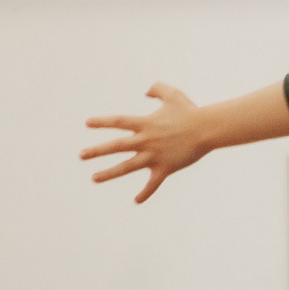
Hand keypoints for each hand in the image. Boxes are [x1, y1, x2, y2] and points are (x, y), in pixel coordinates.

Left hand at [82, 83, 210, 203]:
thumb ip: (157, 89)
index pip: (119, 122)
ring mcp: (155, 156)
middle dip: (97, 151)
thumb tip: (146, 91)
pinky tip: (136, 201)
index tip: (87, 123)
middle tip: (81, 155)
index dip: (102, 122)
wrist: (208, 129)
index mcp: (146, 124)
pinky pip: (153, 183)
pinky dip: (145, 193)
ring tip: (93, 178)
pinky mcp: (165, 168)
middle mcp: (146, 141)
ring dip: (109, 173)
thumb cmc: (191, 111)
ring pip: (127, 167)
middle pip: (117, 146)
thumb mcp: (173, 95)